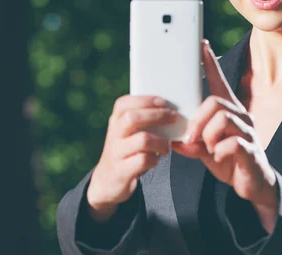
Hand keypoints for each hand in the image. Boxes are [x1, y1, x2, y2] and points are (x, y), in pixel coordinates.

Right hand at [86, 95, 175, 220]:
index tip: (163, 101)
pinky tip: (155, 161)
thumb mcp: (129, 133)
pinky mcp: (121, 170)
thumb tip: (171, 111)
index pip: (123, 103)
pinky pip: (143, 160)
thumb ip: (143, 121)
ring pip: (142, 139)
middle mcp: (114, 135)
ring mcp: (116, 153)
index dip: (145, 100)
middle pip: (133, 118)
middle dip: (157, 115)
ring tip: (166, 147)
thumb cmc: (127, 151)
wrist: (107, 181)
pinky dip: (154, 160)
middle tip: (173, 117)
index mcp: (115, 121)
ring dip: (161, 142)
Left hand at [171, 41, 277, 210]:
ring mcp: (247, 131)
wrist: (254, 185)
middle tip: (190, 139)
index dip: (210, 63)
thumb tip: (174, 140)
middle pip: (214, 102)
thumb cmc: (229, 161)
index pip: (218, 82)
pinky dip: (219, 151)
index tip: (201, 44)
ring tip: (209, 150)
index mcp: (228, 112)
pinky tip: (220, 158)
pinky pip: (232, 142)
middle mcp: (240, 116)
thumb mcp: (205, 149)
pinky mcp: (251, 149)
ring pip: (222, 119)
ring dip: (207, 136)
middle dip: (197, 120)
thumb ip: (191, 141)